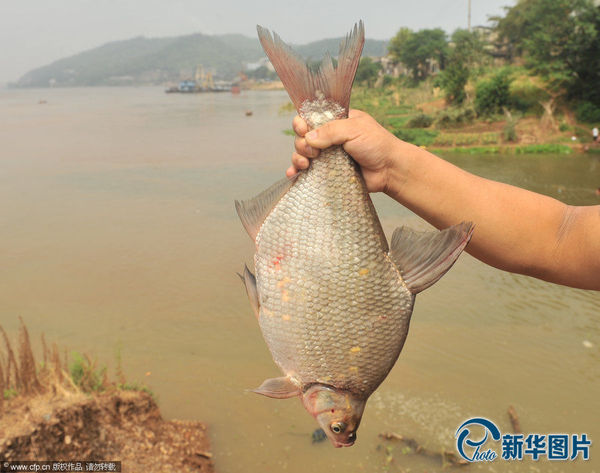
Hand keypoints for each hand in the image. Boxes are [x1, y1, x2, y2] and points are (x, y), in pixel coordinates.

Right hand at [287, 109, 402, 192]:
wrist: (390, 170)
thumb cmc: (377, 144)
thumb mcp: (354, 129)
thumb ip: (331, 131)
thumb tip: (308, 137)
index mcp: (336, 121)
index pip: (311, 118)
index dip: (302, 123)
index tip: (303, 130)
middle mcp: (330, 137)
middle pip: (303, 137)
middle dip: (301, 143)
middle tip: (312, 152)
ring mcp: (328, 155)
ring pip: (303, 154)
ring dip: (298, 157)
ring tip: (305, 164)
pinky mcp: (328, 172)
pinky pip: (308, 171)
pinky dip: (297, 172)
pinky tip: (292, 174)